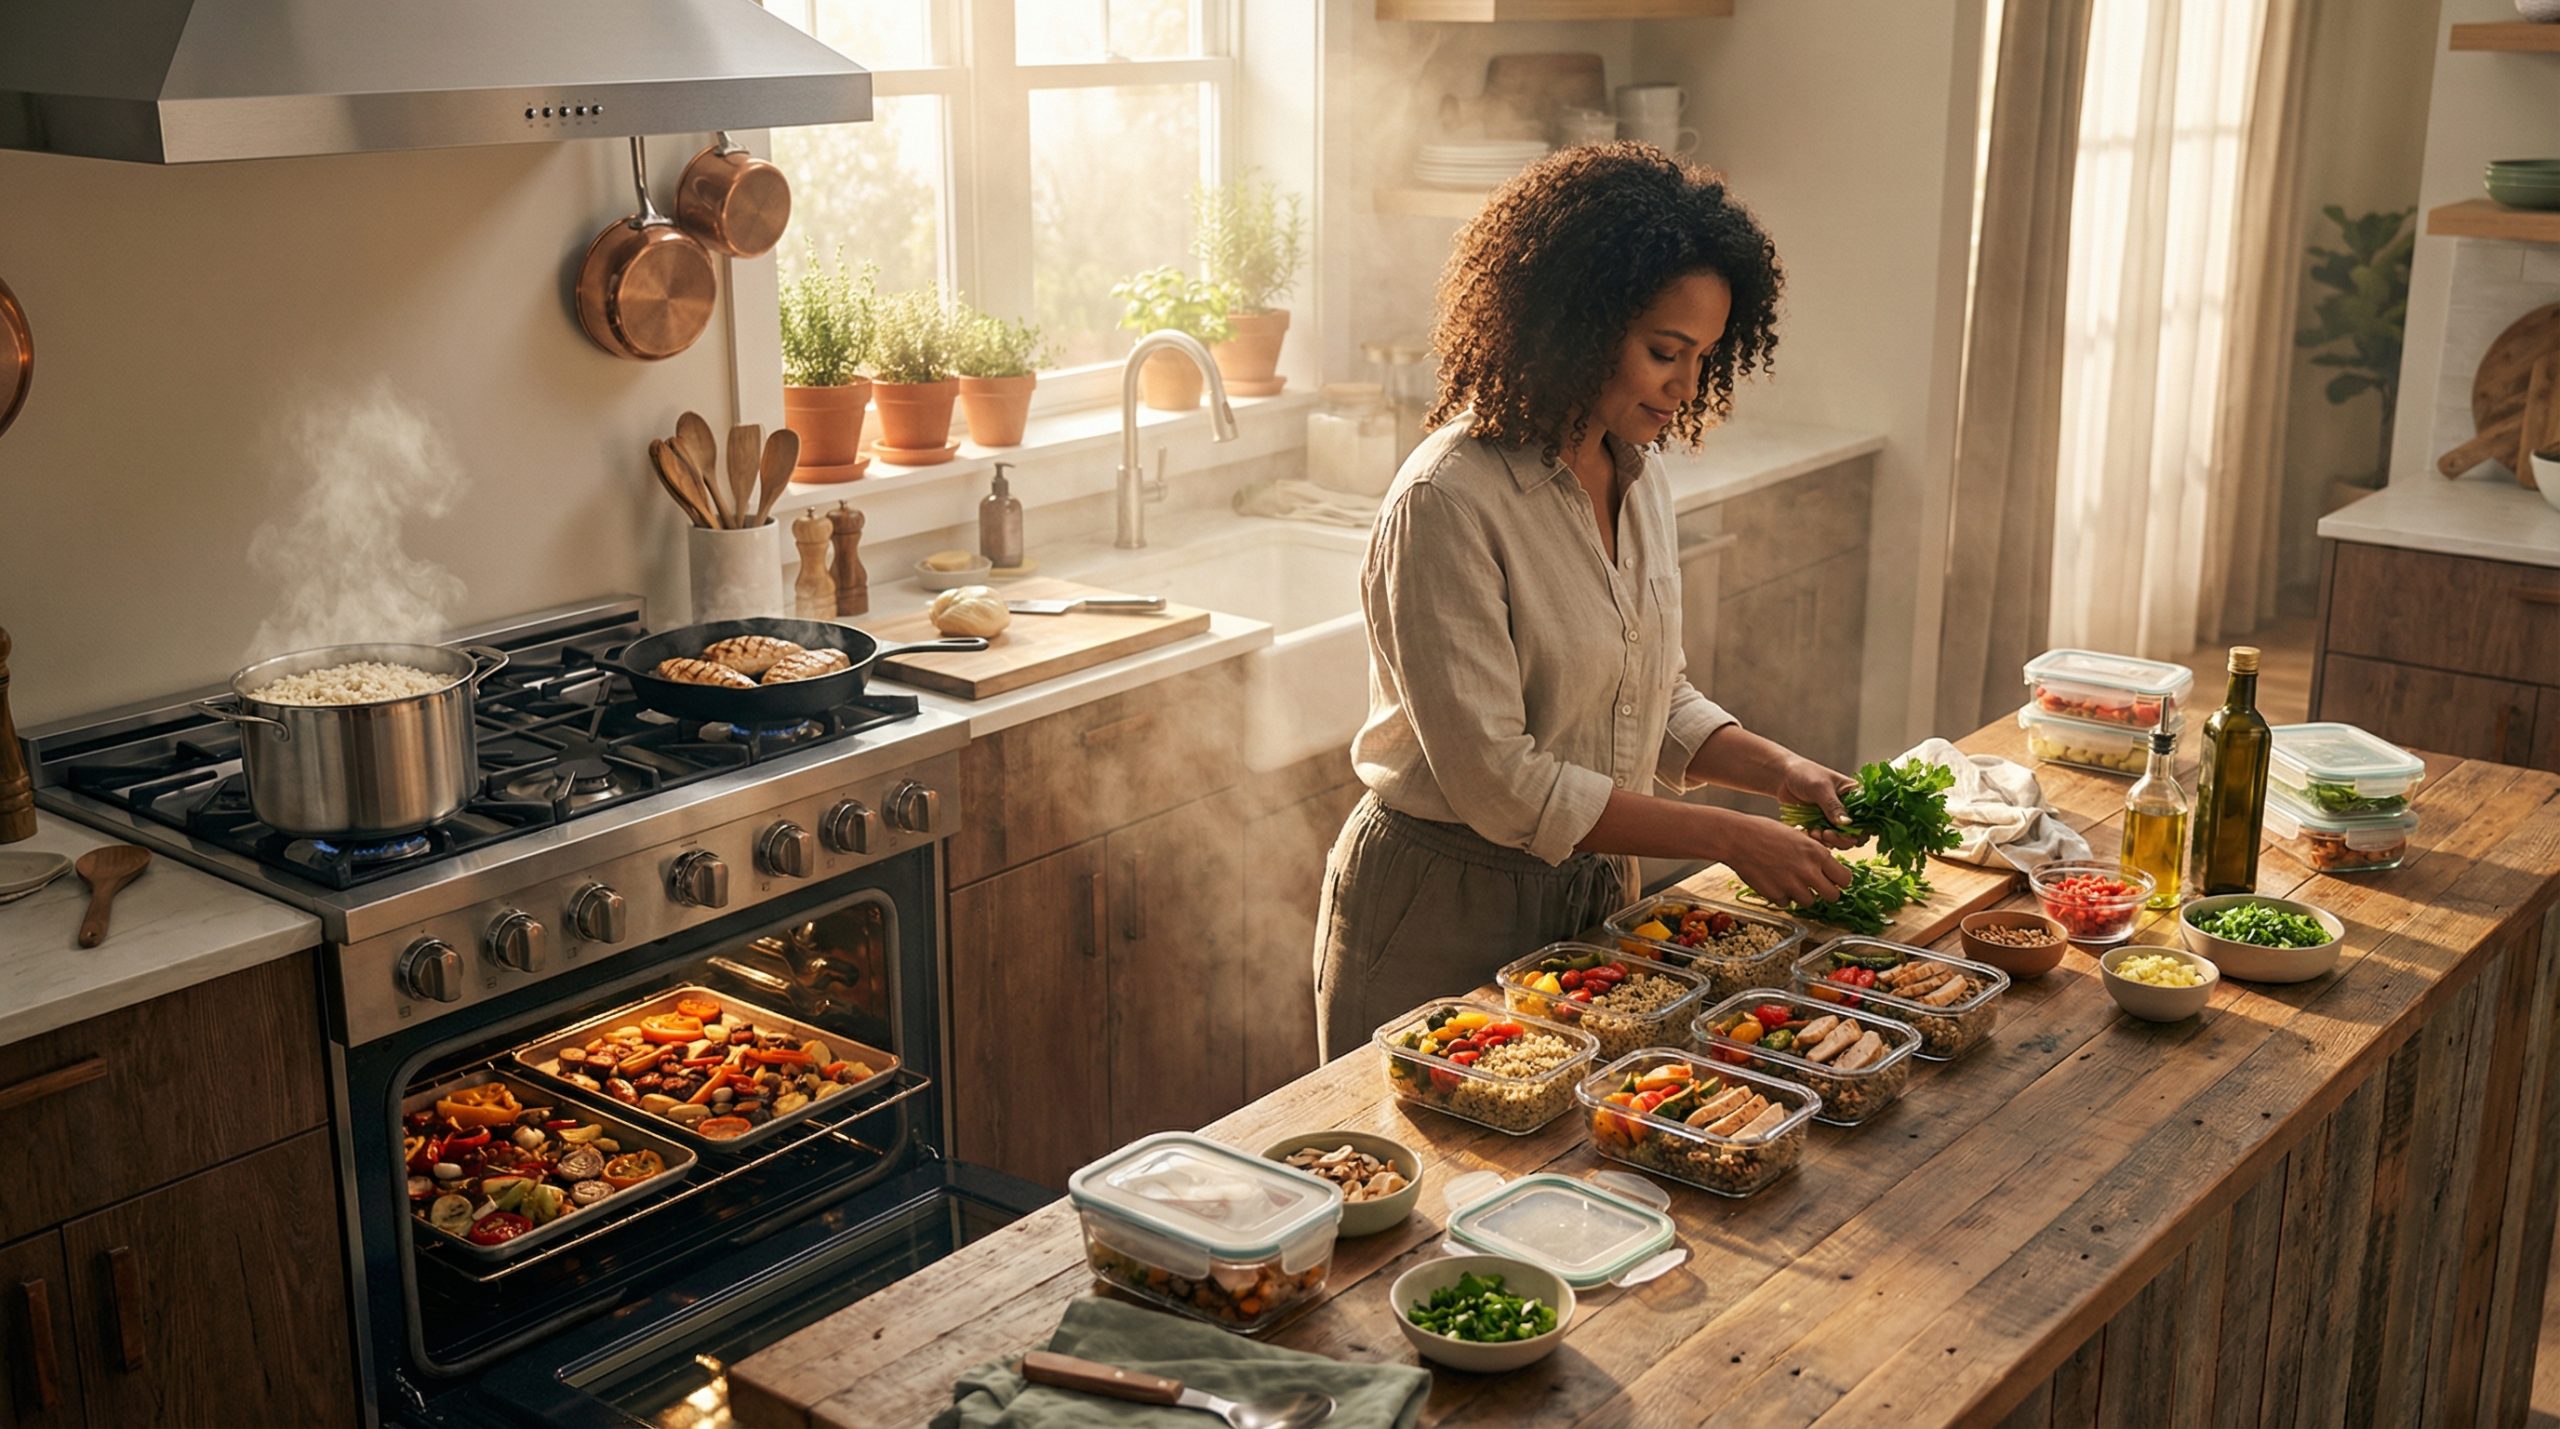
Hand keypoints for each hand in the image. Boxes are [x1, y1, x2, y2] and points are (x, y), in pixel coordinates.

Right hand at [1724, 816, 1857, 910]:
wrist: (1736, 838)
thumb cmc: (1764, 831)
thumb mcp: (1796, 836)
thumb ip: (1813, 853)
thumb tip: (1824, 866)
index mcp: (1817, 853)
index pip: (1845, 878)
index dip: (1840, 880)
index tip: (1833, 879)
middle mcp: (1808, 871)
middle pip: (1833, 896)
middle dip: (1826, 892)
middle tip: (1816, 886)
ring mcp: (1791, 885)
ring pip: (1810, 902)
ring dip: (1802, 895)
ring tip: (1790, 881)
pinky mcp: (1775, 894)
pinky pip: (1786, 903)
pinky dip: (1782, 896)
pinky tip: (1774, 882)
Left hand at [1775, 758, 1862, 849]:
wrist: (1782, 777)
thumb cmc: (1804, 774)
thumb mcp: (1820, 787)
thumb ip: (1833, 806)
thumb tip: (1847, 824)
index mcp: (1855, 796)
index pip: (1869, 817)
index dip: (1864, 829)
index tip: (1849, 833)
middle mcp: (1848, 809)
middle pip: (1857, 834)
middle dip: (1843, 839)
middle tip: (1827, 834)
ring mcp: (1834, 819)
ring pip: (1841, 840)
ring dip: (1830, 841)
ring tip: (1815, 832)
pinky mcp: (1822, 825)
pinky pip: (1825, 840)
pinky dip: (1818, 840)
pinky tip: (1809, 832)